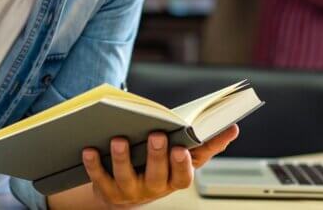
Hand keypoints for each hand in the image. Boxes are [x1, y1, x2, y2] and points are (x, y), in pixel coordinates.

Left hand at [81, 125, 238, 208]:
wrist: (125, 192)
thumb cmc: (159, 166)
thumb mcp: (183, 157)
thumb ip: (205, 145)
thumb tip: (233, 128)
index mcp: (176, 179)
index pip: (185, 174)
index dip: (185, 163)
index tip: (183, 147)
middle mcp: (155, 189)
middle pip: (158, 175)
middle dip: (157, 156)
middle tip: (156, 135)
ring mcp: (131, 192)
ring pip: (127, 177)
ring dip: (123, 158)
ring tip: (119, 139)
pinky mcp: (108, 192)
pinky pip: (100, 179)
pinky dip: (94, 164)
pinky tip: (89, 149)